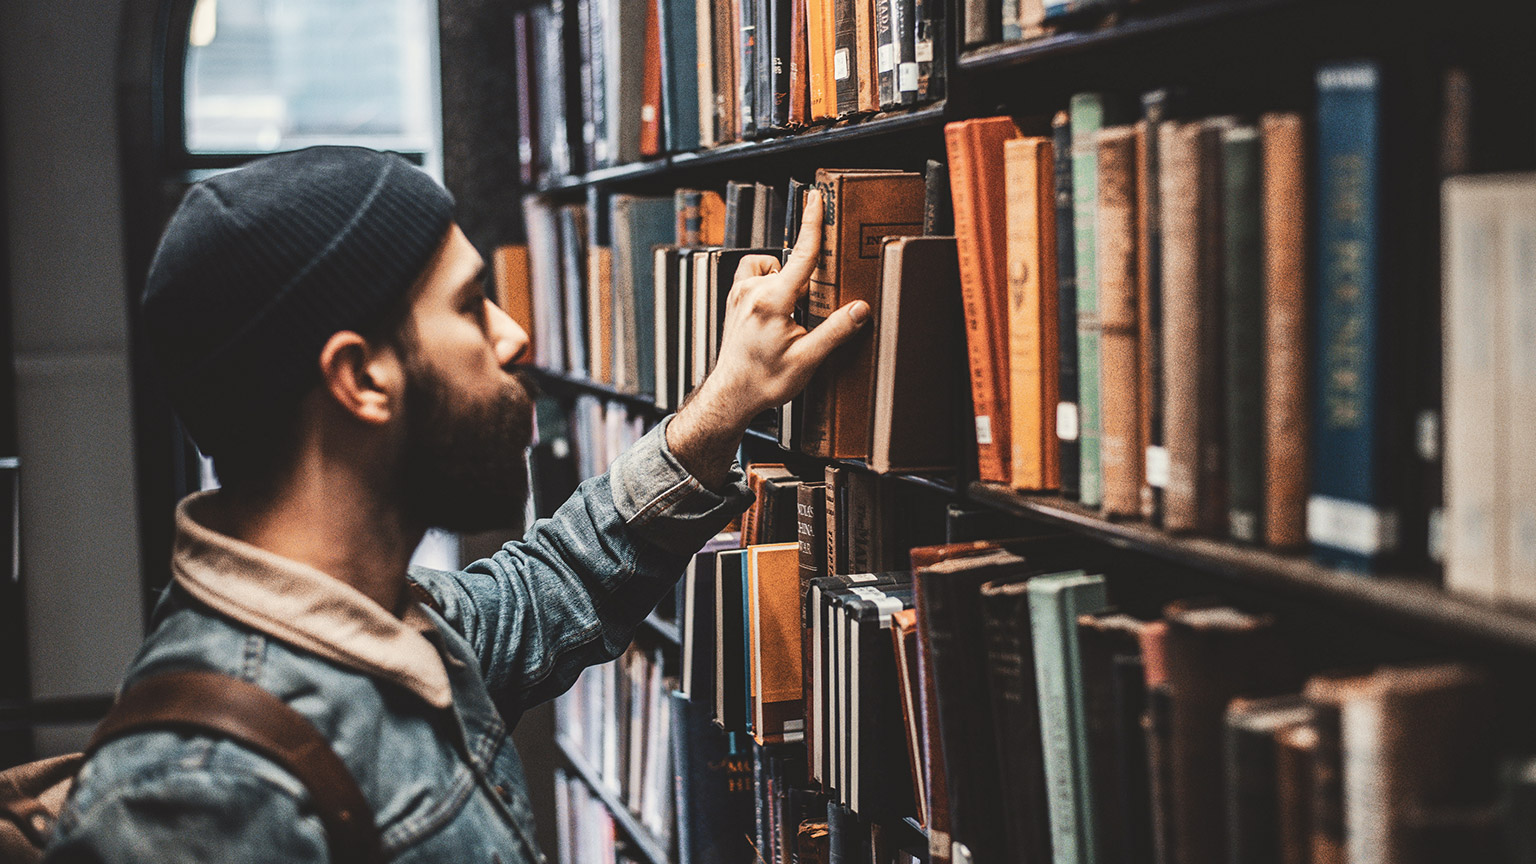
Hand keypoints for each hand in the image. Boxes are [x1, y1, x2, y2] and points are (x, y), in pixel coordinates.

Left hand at [667, 190, 870, 488]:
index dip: (812, 224)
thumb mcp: (807, 360)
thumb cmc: (764, 380)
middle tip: (805, 317)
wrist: (732, 394)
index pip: (801, 255)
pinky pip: (755, 275)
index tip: (817, 198)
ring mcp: (739, 294)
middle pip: (791, 267)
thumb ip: (835, 331)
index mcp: (772, 302)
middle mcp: (752, 292)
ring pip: (772, 269)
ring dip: (785, 283)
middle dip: (806, 284)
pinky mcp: (734, 298)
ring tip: (789, 315)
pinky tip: (775, 307)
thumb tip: (860, 309)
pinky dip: (769, 283)